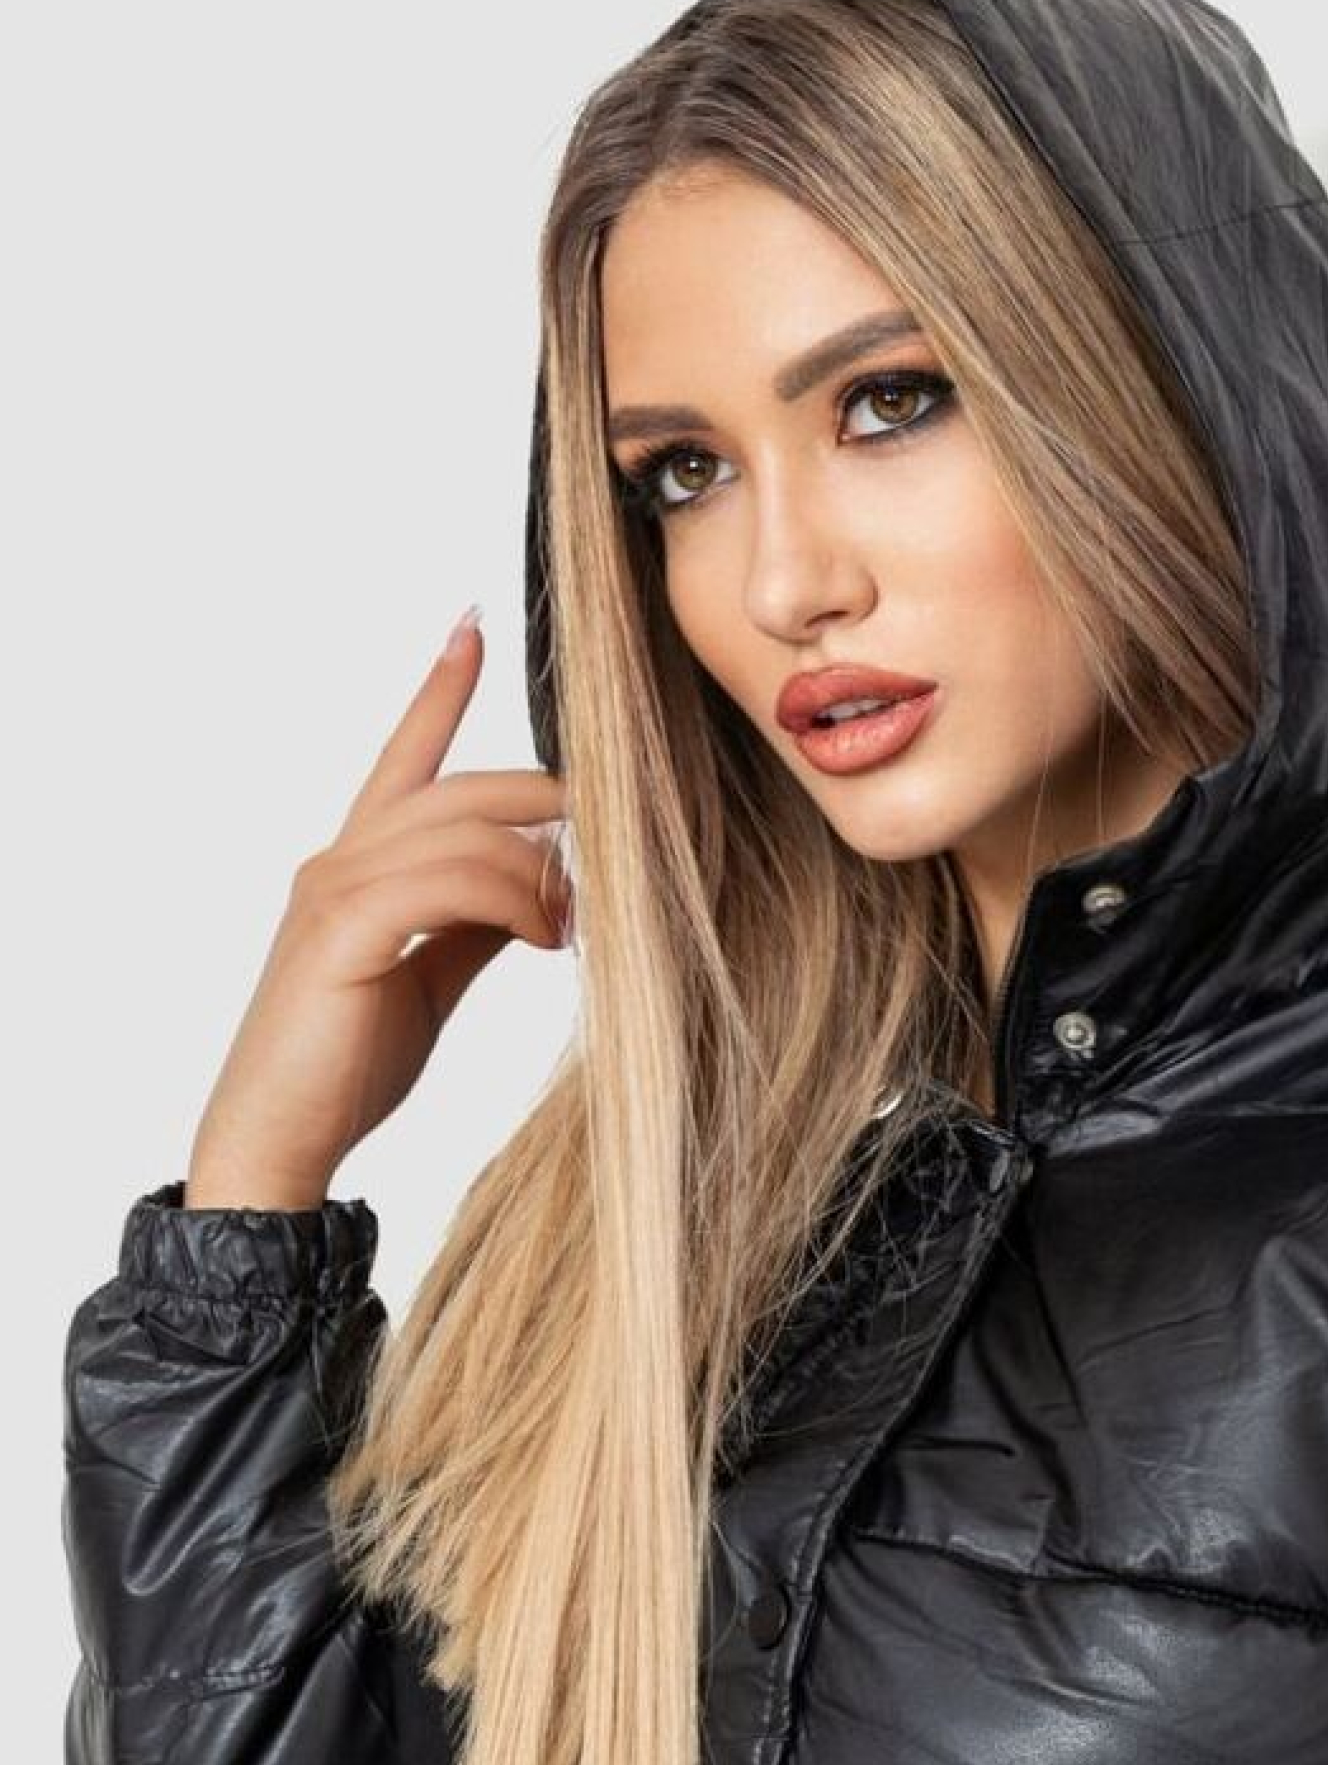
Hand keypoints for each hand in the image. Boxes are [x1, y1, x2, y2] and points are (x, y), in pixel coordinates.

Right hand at [184, 608, 571, 1209]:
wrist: (281, 1137)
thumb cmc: (346, 1064)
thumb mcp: (429, 978)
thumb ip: (473, 924)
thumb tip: (540, 891)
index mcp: (356, 865)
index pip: (404, 757)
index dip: (439, 691)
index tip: (472, 627)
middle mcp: (338, 860)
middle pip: (458, 789)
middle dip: (541, 801)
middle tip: (608, 838)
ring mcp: (335, 890)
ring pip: (464, 834)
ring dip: (540, 871)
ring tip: (573, 924)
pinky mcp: (345, 931)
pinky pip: (449, 884)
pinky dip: (514, 901)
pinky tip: (546, 936)